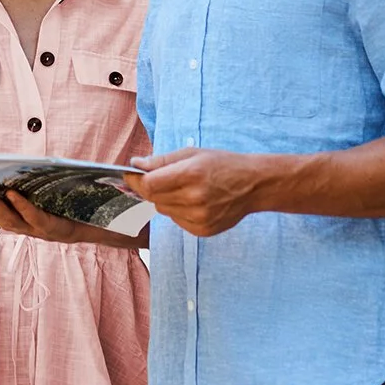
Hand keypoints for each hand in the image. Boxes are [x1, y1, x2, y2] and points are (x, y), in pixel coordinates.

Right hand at [0, 186, 138, 247]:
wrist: (96, 225)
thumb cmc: (60, 209)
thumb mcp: (30, 197)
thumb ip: (3, 190)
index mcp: (11, 218)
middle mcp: (19, 227)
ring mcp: (36, 230)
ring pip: (8, 221)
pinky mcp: (54, 229)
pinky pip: (35, 218)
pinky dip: (23, 206)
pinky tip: (14, 194)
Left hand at [123, 148, 263, 236]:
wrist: (254, 185)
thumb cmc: (223, 164)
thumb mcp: (193, 154)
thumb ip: (161, 161)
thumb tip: (135, 165)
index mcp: (192, 174)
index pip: (149, 185)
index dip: (135, 180)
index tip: (130, 175)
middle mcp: (195, 198)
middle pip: (153, 199)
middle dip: (150, 188)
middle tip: (160, 179)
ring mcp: (200, 217)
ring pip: (163, 210)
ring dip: (165, 199)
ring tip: (184, 189)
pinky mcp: (203, 230)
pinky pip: (177, 220)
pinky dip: (178, 211)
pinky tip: (194, 202)